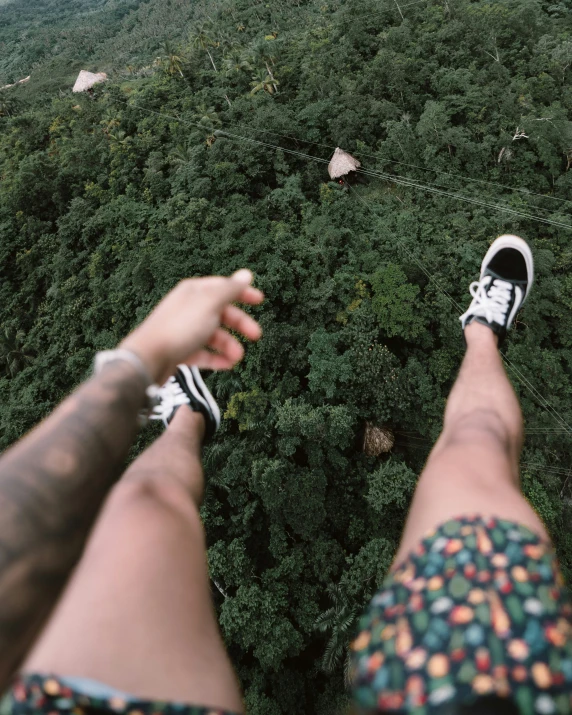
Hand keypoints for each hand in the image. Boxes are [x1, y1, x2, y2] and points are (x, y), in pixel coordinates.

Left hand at [119, 269, 263, 383]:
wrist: (149, 358)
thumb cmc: (179, 327)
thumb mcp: (210, 303)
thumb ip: (230, 289)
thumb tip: (246, 274)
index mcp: (194, 292)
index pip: (223, 287)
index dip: (242, 292)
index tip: (259, 300)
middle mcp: (188, 308)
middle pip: (221, 312)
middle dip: (239, 324)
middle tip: (256, 335)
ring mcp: (183, 330)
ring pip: (213, 335)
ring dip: (229, 345)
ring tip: (237, 357)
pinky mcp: (179, 350)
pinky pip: (202, 353)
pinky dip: (215, 358)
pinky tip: (226, 365)